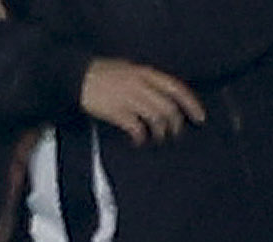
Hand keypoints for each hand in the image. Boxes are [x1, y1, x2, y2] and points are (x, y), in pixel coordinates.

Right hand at [81, 57, 204, 144]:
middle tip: (174, 134)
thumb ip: (147, 81)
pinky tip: (138, 141)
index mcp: (143, 73)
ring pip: (156, 119)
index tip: (200, 118)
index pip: (175, 88)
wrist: (72, 74)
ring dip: (160, 132)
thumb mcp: (127, 69)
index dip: (191, 104)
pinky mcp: (116, 111)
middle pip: (169, 108)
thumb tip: (167, 99)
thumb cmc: (101, 73)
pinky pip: (137, 128)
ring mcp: (127, 97)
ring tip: (156, 138)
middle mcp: (138, 84)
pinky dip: (141, 137)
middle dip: (175, 125)